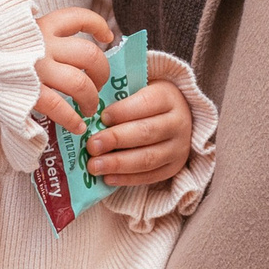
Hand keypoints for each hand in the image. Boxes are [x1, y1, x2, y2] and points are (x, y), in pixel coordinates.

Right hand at [33, 7, 112, 134]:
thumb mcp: (7, 30)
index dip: (98, 26)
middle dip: (102, 72)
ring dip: (91, 99)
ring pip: (81, 83)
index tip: (107, 37)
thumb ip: (32, 32)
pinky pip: (61, 108)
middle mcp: (42, 44)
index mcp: (38, 26)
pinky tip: (76, 126)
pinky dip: (73, 119)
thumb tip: (60, 37)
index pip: (78, 17)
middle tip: (98, 85)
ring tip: (89, 109)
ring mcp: (36, 69)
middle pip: (90, 55)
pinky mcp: (28, 94)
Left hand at [86, 72, 192, 186]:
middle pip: (145, 132)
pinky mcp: (174, 168)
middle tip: (92, 145)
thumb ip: (119, 96)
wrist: (177, 119)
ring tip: (94, 166)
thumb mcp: (139, 89)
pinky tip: (107, 178)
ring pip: (147, 158)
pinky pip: (149, 177)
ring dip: (118, 164)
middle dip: (115, 140)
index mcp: (168, 97)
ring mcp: (178, 148)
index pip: (145, 103)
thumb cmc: (147, 103)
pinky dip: (126, 179)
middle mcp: (178, 123)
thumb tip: (90, 110)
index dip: (122, 111)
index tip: (101, 117)